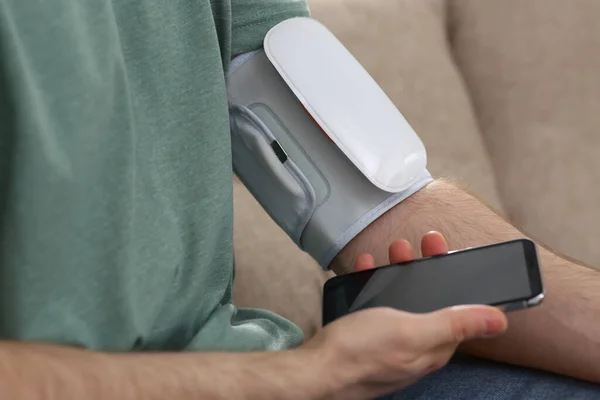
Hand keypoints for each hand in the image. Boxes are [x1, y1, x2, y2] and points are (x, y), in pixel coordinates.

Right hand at [305, 232, 507, 399]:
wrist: (315, 371)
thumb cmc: (362, 352)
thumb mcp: (413, 331)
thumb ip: (454, 323)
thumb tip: (500, 320)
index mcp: (433, 347)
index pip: (456, 310)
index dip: (454, 276)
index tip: (442, 248)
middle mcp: (414, 346)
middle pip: (428, 301)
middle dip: (424, 268)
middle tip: (413, 244)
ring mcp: (389, 341)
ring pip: (402, 300)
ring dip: (400, 272)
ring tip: (392, 251)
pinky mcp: (366, 337)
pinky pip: (376, 305)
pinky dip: (374, 284)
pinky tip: (366, 269)